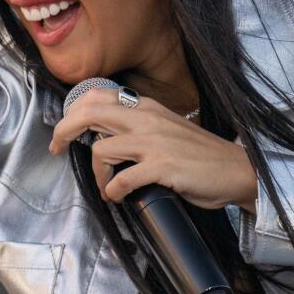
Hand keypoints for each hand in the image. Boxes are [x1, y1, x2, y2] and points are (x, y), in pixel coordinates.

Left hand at [49, 88, 258, 209]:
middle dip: (64, 130)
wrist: (237, 170)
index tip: (63, 129)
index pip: (98, 96)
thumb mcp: (167, 129)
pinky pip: (122, 179)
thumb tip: (106, 137)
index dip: (73, 110)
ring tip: (106, 187)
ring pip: (101, 149)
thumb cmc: (201, 155)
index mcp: (147, 107)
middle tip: (56, 147)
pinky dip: (113, 191)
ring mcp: (155, 142)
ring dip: (96, 174)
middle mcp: (147, 119)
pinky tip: (119, 197)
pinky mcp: (163, 167)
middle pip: (89, 112)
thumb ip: (139, 127)